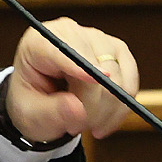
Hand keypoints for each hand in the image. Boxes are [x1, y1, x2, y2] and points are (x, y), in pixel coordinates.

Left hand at [3, 17, 138, 143]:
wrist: (43, 106)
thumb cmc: (33, 105)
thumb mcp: (32, 116)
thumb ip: (52, 112)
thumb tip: (77, 108)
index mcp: (38, 42)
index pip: (60, 49)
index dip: (78, 65)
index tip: (95, 82)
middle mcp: (68, 33)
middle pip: (93, 65)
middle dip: (91, 104)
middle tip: (76, 129)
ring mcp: (96, 39)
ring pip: (116, 76)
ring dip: (107, 110)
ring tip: (86, 125)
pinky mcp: (117, 51)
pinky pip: (130, 82)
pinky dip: (121, 107)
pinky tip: (105, 121)